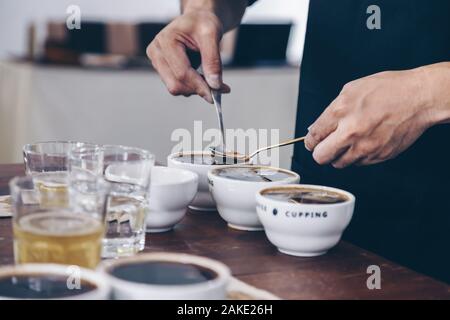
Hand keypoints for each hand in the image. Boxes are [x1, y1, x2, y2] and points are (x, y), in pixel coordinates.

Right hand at [146, 10, 229, 102]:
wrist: (196, 20)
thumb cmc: (203, 23)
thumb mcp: (212, 34)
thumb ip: (213, 60)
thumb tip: (215, 85)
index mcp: (166, 40)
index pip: (182, 73)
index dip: (199, 86)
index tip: (216, 94)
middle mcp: (156, 51)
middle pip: (175, 84)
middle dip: (197, 89)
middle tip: (218, 88)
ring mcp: (156, 61)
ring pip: (175, 88)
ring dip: (195, 88)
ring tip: (210, 77)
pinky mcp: (161, 69)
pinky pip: (176, 85)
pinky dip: (191, 87)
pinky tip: (202, 78)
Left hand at [304, 68, 436, 167]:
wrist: (419, 98)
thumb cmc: (388, 89)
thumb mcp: (351, 89)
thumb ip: (331, 110)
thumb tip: (316, 128)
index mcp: (341, 112)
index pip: (314, 137)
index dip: (310, 141)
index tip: (312, 142)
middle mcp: (351, 132)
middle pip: (321, 157)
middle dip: (320, 152)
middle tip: (325, 146)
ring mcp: (366, 147)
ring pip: (339, 163)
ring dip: (339, 155)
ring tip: (348, 142)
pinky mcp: (378, 156)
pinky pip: (359, 163)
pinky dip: (357, 156)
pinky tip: (365, 141)